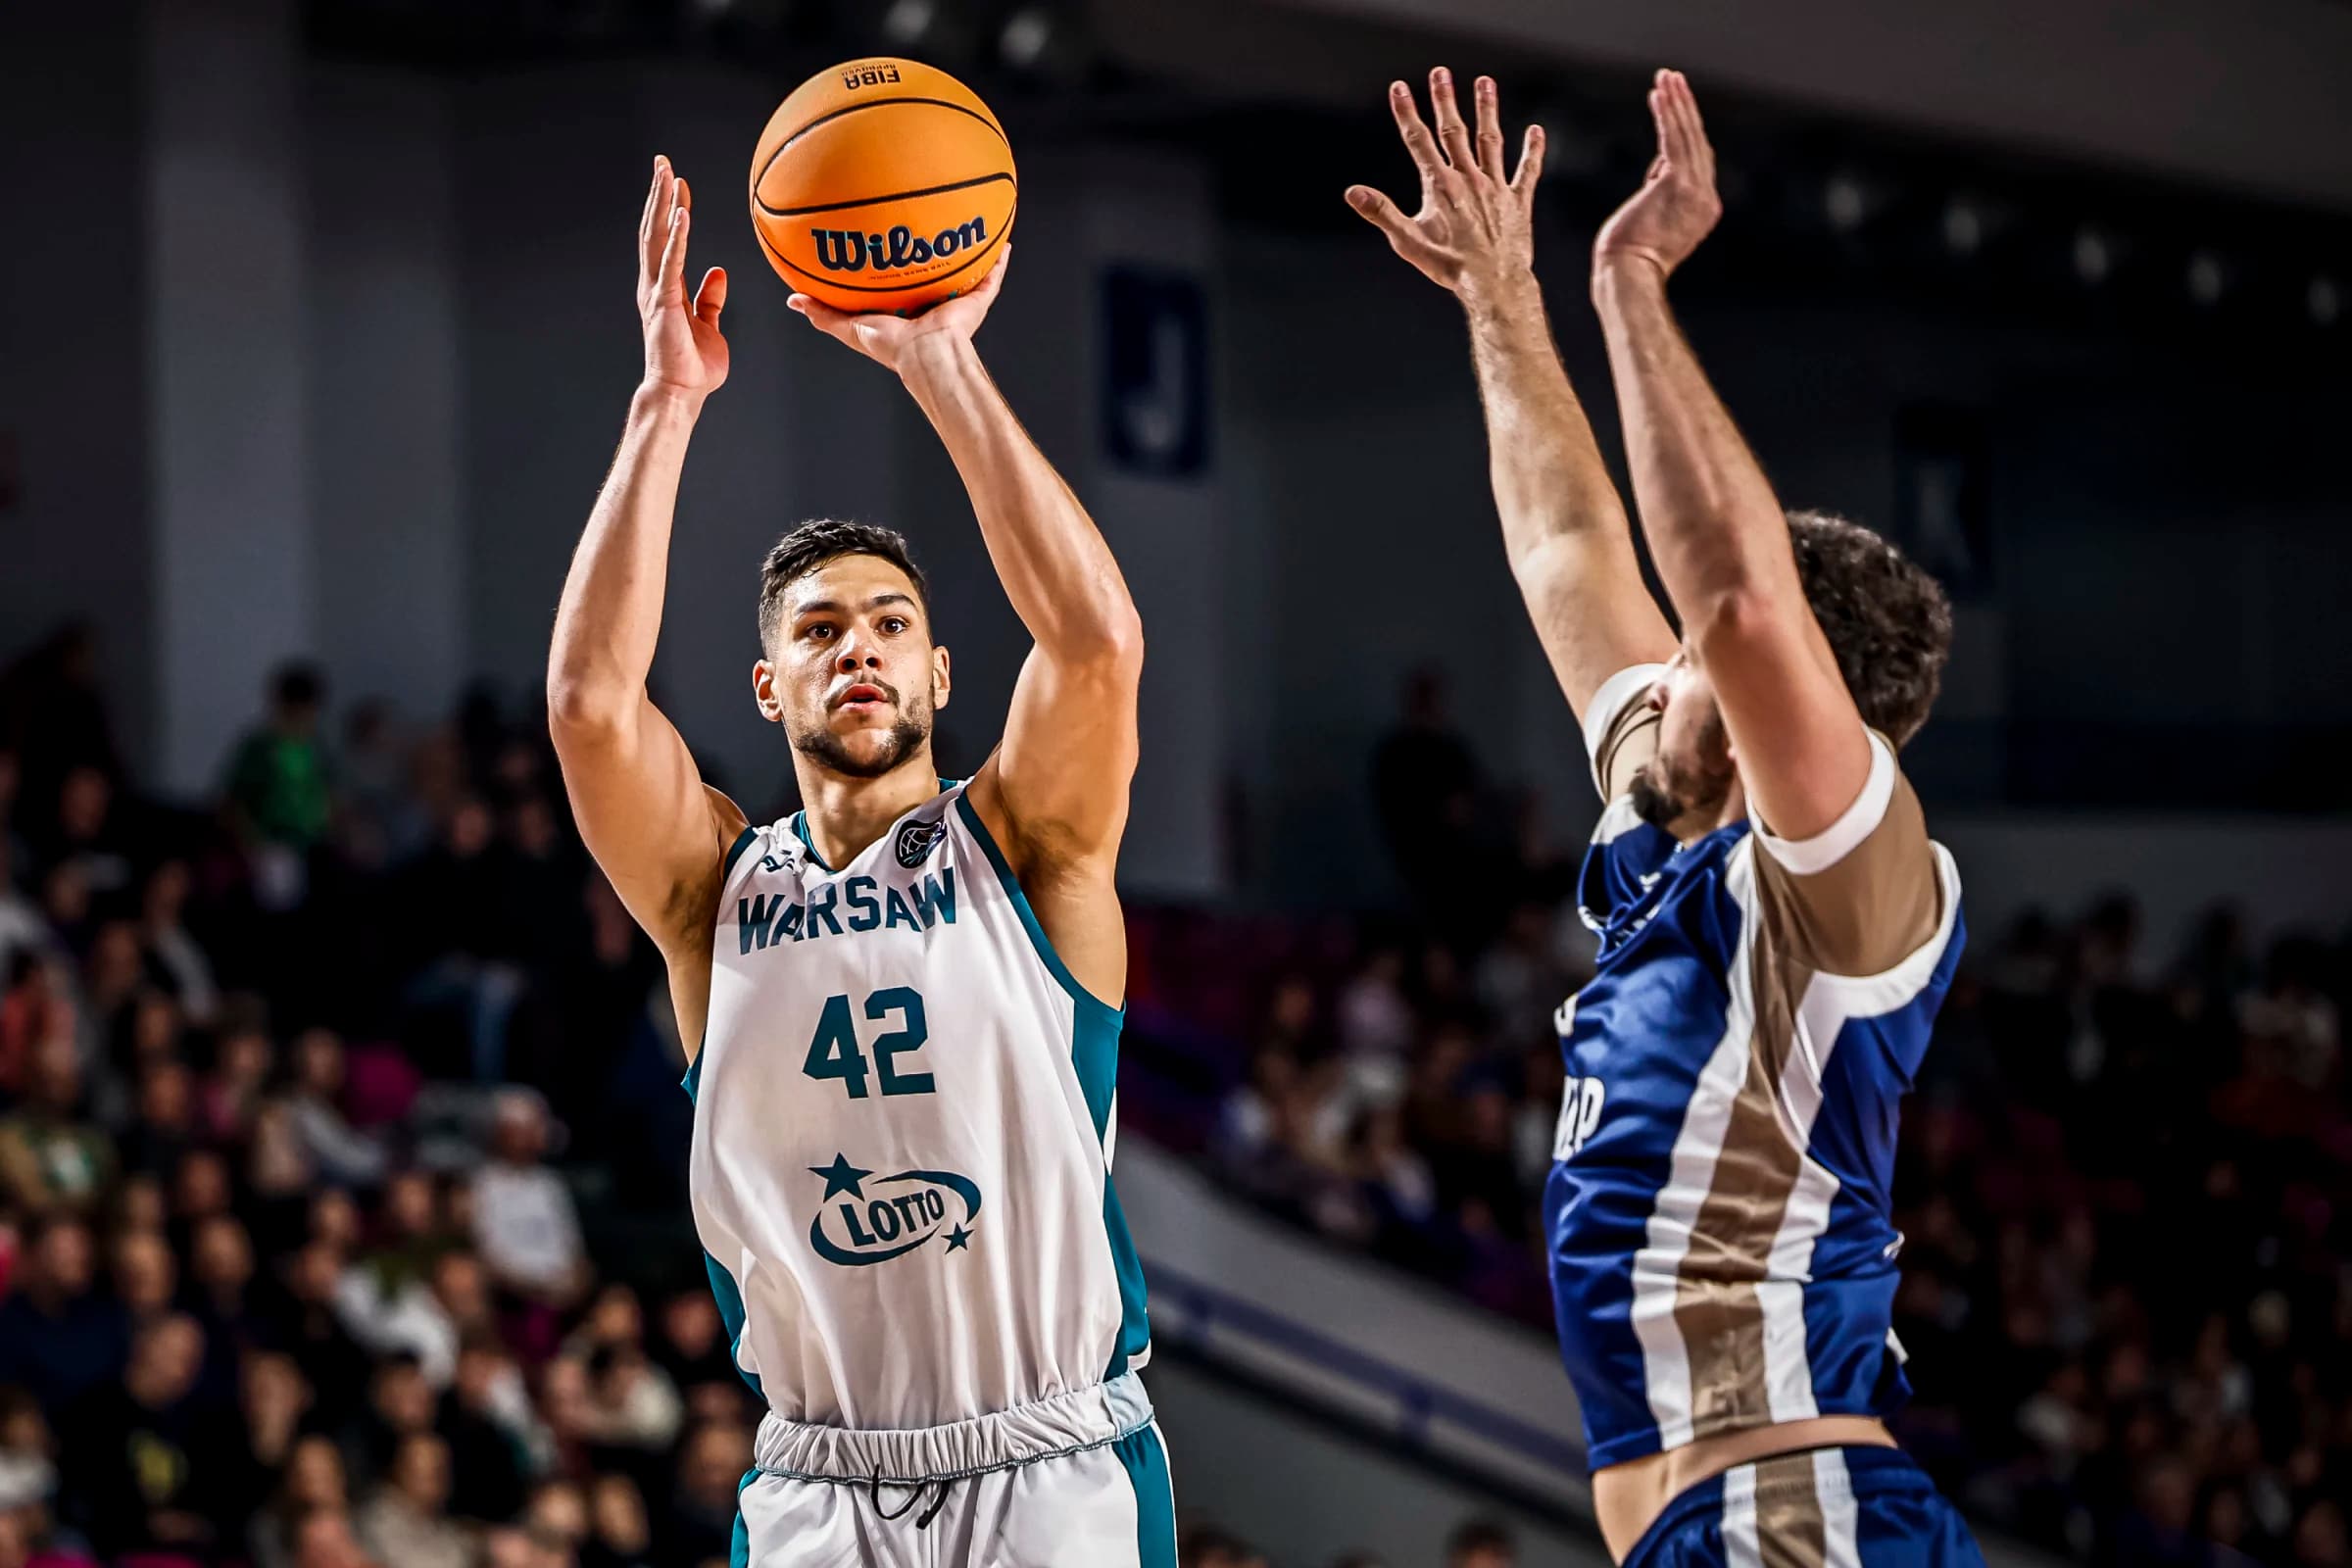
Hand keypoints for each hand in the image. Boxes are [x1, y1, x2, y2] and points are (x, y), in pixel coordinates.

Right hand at [637, 156, 728, 400]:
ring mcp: (657, 292)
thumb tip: (719, 272)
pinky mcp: (664, 303)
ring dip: (663, 204)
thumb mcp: (710, 324)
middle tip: (663, 161)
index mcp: (666, 287)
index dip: (672, 209)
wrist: (681, 392)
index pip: (667, 239)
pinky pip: (672, 263)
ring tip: (668, 173)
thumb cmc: (694, 366)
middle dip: (659, 194)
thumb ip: (710, 298)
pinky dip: (677, 238)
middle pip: (654, 229)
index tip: (678, 183)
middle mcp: (655, 283)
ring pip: (657, 238)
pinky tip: (682, 214)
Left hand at [788, 250, 1009, 375]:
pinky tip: (1003, 243)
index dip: (895, 265)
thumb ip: (822, 313)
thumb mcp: (848, 327)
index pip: (899, 285)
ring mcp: (954, 303)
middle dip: (930, 254)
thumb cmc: (890, 345)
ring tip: (968, 228)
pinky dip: (999, 262)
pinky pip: (991, 279)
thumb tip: (794, 300)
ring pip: (964, 274)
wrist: (925, 353)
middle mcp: (930, 305)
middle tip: (924, 227)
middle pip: (932, 275)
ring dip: (967, 254)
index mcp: (905, 311)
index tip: (886, 243)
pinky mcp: (975, 303)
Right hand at [1344, 68, 1543, 301]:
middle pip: (1453, 130)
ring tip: (1485, 83)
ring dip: (1486, 110)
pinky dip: (1532, 150)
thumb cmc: (1449, 266)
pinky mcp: (1517, 201)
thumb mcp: (1408, 242)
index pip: (1418, 140)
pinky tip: (1536, 131)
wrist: (1493, 283)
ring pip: (1490, 140)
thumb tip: (1352, 192)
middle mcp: (1468, 179)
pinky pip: (1526, 170)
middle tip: (1441, 73)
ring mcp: (1495, 187)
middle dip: (1445, 100)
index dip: (1407, 112)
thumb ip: (1381, 212)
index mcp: (1440, 186)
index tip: (1400, 88)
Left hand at [1593, 70, 1720, 284]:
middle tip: (1675, 80)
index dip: (1688, 131)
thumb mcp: (1654, 221)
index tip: (1674, 108)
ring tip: (1667, 76)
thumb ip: (1663, 193)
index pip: (1699, 162)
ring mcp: (1695, 190)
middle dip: (1686, 109)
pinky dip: (1666, 113)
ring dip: (1677, 103)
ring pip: (1687, 135)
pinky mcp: (1678, 183)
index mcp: (1704, 210)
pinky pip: (1673, 138)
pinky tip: (1659, 93)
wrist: (1628, 276)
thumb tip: (1660, 170)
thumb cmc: (1630, 258)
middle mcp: (1706, 199)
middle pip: (1698, 143)